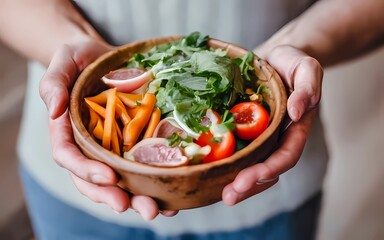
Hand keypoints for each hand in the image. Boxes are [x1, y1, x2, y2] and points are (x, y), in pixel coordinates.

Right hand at [39, 38, 177, 219]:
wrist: (106, 57)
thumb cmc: (82, 58)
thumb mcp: (64, 61)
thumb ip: (53, 83)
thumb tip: (54, 110)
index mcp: (68, 131)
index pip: (69, 157)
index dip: (86, 170)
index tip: (110, 177)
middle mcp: (90, 145)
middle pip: (95, 180)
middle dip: (114, 197)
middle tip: (137, 208)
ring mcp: (113, 147)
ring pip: (121, 182)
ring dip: (138, 200)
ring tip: (158, 210)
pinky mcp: (135, 144)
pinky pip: (142, 168)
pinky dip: (155, 185)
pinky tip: (172, 198)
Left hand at [222, 45, 322, 204]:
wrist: (274, 57)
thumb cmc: (292, 61)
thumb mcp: (306, 67)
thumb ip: (308, 87)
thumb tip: (297, 112)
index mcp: (295, 128)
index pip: (286, 155)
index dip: (269, 169)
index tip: (250, 178)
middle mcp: (277, 138)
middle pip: (267, 170)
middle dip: (250, 185)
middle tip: (228, 196)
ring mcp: (259, 137)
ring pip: (250, 166)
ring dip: (237, 183)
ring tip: (218, 194)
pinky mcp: (242, 131)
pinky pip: (235, 151)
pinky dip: (224, 163)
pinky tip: (208, 171)